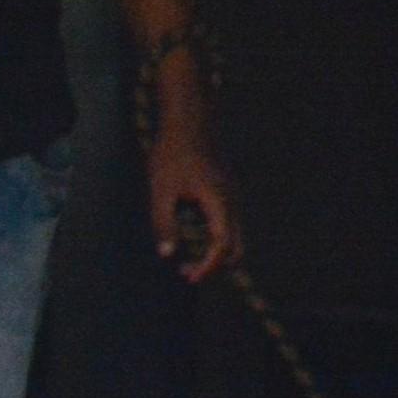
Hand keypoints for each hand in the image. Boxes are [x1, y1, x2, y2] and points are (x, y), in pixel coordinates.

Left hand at [143, 54, 241, 282]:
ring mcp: (232, 196)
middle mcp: (232, 201)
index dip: (209, 266)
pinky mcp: (227, 192)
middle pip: (236, 247)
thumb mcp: (161, 190)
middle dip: (214, 265)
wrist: (189, 120)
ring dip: (212, 252)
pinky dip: (212, 237)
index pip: (223, 245)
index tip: (189, 277)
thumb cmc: (172, 152)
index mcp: (218, 201)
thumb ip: (164, 223)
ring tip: (183, 257)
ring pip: (233, 236)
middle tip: (186, 272)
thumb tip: (168, 255)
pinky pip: (227, 223)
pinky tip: (188, 234)